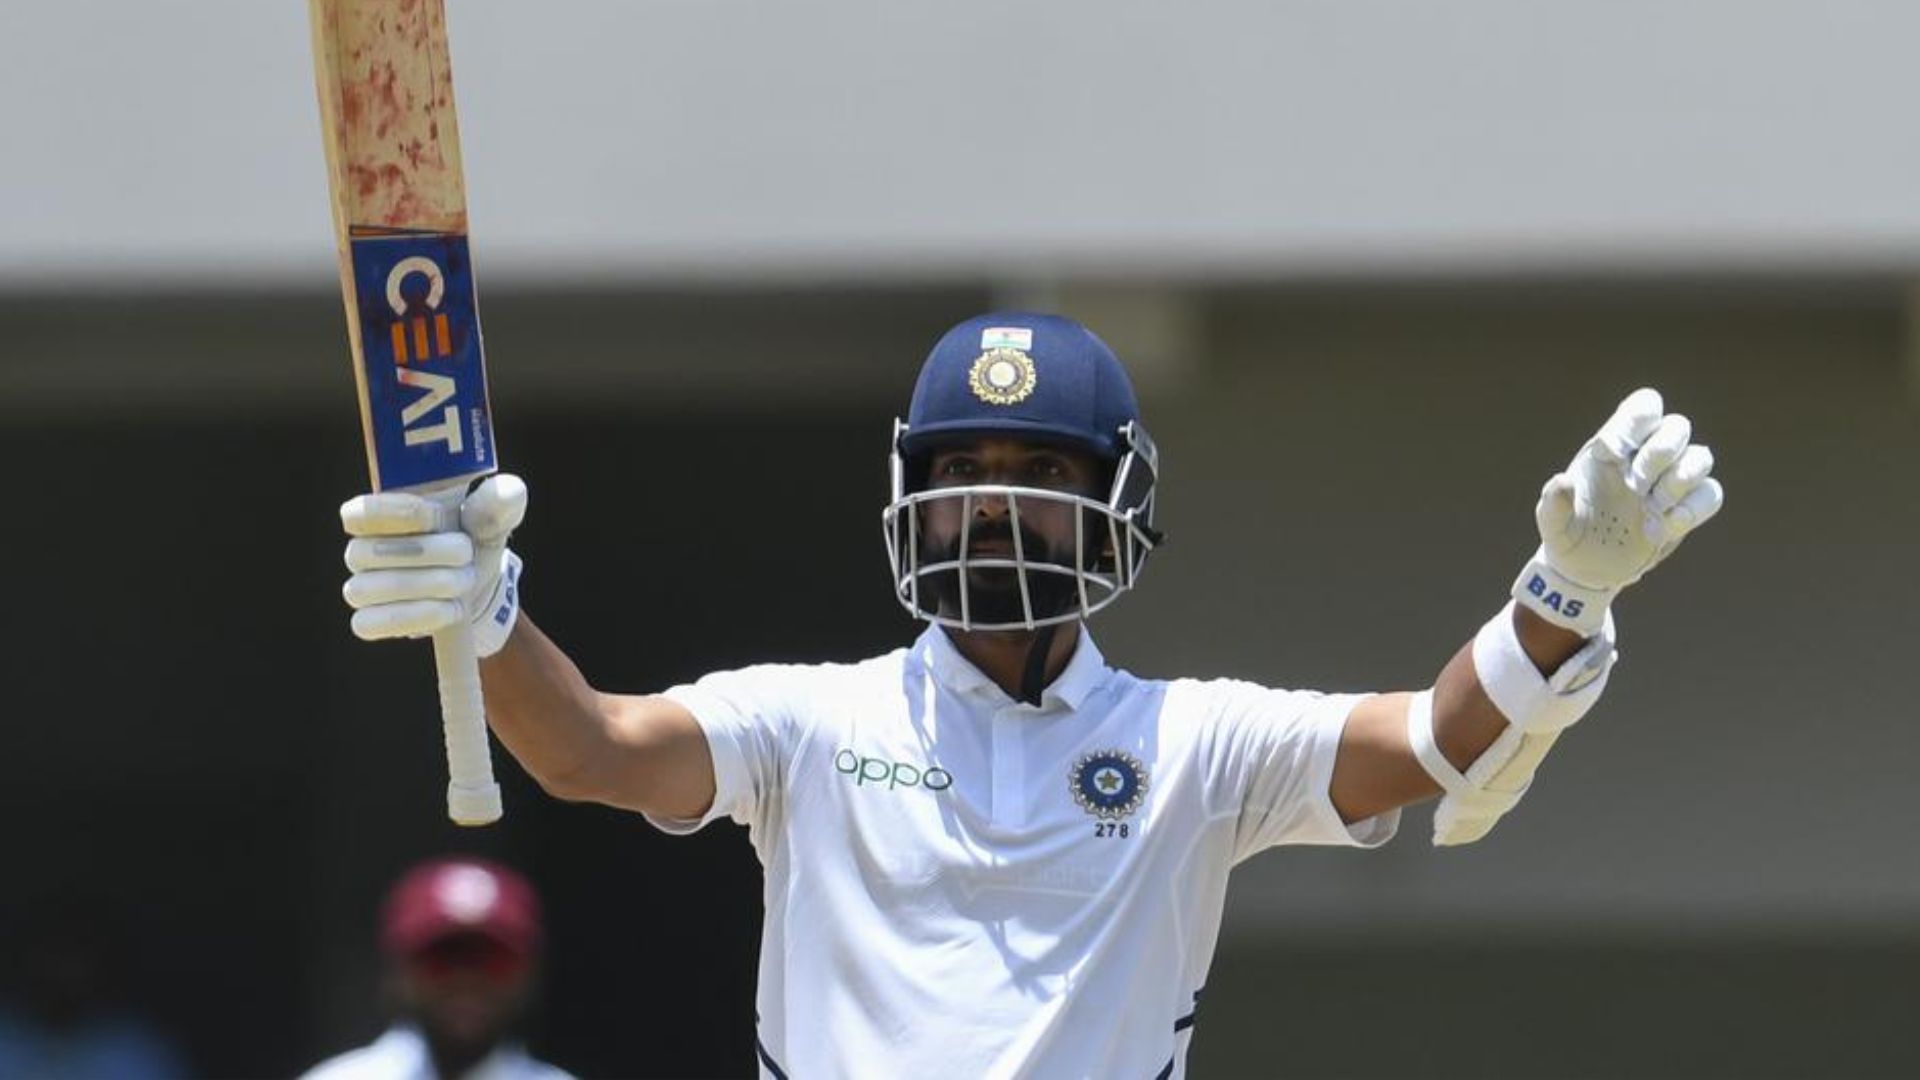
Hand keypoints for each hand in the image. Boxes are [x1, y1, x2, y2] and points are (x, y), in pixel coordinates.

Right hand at [340, 474, 527, 656]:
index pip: (358, 512)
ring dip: (424, 586)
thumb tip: (506, 491)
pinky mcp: (367, 622)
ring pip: (367, 589)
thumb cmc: (473, 541)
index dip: (393, 513)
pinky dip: (414, 617)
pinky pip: (368, 623)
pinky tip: (449, 610)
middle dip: (424, 553)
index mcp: (379, 516)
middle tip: (465, 555)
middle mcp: (360, 551)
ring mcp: (360, 588)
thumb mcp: (491, 518)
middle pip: (366, 551)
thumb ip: (497, 502)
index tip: (436, 517)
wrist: (478, 586)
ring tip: (464, 582)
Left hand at [1513, 389, 1722, 634]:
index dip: (1635, 421)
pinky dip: (1692, 509)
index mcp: (1615, 446)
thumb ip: (1553, 504)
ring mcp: (1670, 481)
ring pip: (1700, 456)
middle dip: (1660, 453)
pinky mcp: (1686, 508)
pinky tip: (1661, 530)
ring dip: (1679, 481)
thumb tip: (1562, 481)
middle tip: (1635, 486)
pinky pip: (1710, 494)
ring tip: (1651, 509)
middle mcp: (1646, 457)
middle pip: (1677, 426)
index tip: (1612, 455)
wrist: (1588, 568)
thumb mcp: (1554, 523)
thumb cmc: (1569, 533)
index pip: (1643, 406)